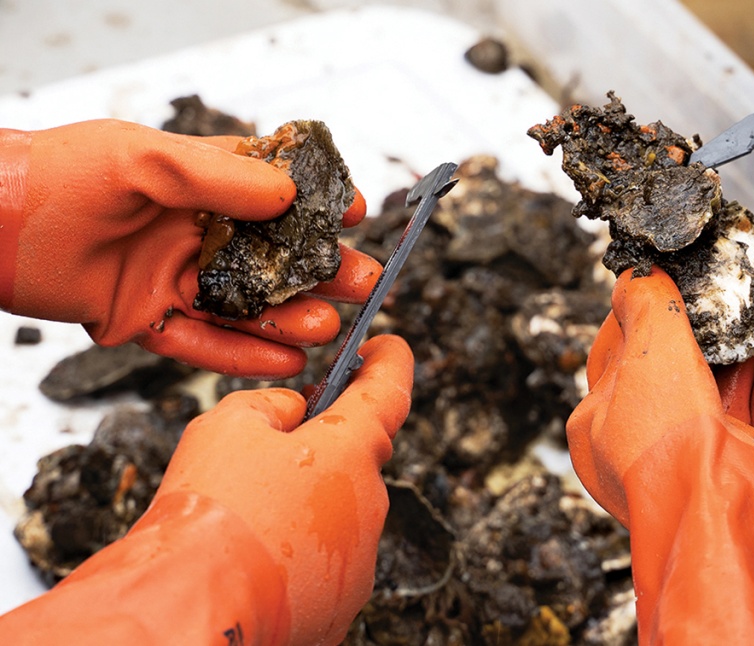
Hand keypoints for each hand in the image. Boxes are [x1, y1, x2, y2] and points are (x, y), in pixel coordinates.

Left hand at [0, 121, 381, 377]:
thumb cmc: (60, 176)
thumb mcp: (147, 161)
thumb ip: (220, 179)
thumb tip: (289, 196)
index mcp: (198, 183)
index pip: (273, 191)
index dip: (318, 202)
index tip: (356, 212)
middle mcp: (191, 231)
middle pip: (271, 257)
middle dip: (319, 271)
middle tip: (363, 283)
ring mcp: (170, 278)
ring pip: (243, 305)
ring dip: (287, 319)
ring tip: (326, 329)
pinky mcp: (145, 319)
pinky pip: (201, 343)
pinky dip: (240, 355)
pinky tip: (283, 362)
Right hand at [0, 335, 412, 643]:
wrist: (195, 606)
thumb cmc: (212, 514)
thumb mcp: (230, 425)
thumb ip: (271, 406)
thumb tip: (290, 413)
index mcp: (351, 449)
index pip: (388, 391)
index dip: (390, 363)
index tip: (388, 349)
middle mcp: (369, 503)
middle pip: (356, 458)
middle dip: (323, 447)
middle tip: (273, 449)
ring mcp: (359, 558)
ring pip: (337, 513)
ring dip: (306, 505)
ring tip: (249, 516)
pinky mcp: (341, 603)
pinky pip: (325, 563)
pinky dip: (297, 554)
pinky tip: (257, 557)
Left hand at [566, 267, 753, 642]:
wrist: (724, 523)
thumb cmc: (667, 455)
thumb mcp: (646, 360)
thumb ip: (646, 311)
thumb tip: (636, 279)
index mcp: (602, 425)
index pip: (617, 354)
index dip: (642, 310)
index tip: (664, 278)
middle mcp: (648, 443)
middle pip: (679, 363)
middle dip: (709, 318)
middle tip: (729, 280)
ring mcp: (700, 454)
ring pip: (727, 381)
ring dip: (749, 336)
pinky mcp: (749, 465)